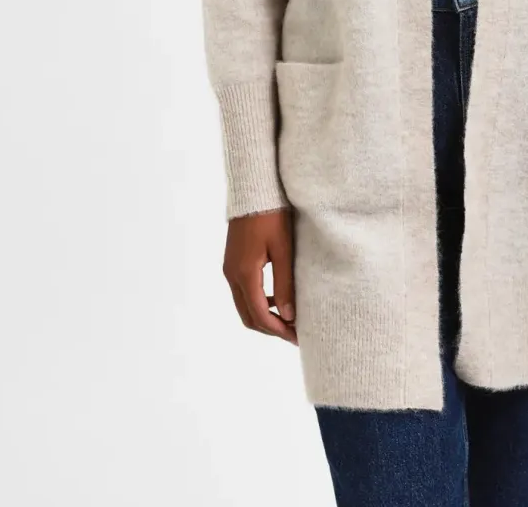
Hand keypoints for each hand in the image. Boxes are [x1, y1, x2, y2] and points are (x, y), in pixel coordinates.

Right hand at [222, 206, 297, 343]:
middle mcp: (232, 275)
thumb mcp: (283, 249)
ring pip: (244, 306)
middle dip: (271, 329)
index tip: (297, 337)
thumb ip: (285, 283)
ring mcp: (230, 269)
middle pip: (248, 317)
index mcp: (244, 274)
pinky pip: (243, 292)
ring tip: (289, 319)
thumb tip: (288, 316)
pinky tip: (277, 298)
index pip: (260, 315)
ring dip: (264, 316)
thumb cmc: (271, 215)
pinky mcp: (232, 262)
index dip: (278, 331)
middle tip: (294, 334)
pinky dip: (259, 302)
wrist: (253, 189)